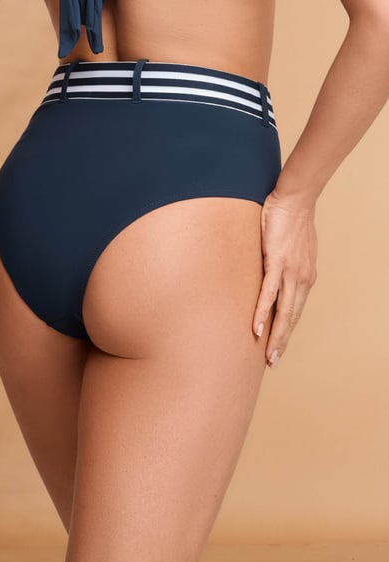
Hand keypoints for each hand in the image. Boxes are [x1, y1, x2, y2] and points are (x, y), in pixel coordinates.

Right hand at [253, 189, 317, 367]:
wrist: (294, 199)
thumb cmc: (290, 219)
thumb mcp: (292, 247)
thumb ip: (285, 263)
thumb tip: (275, 270)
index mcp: (305, 277)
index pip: (295, 310)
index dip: (287, 331)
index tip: (279, 347)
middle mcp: (301, 278)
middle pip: (291, 318)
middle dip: (282, 342)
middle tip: (273, 362)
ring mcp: (290, 272)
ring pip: (283, 311)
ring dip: (275, 336)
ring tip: (268, 355)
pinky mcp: (276, 263)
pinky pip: (268, 294)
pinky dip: (262, 313)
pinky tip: (256, 328)